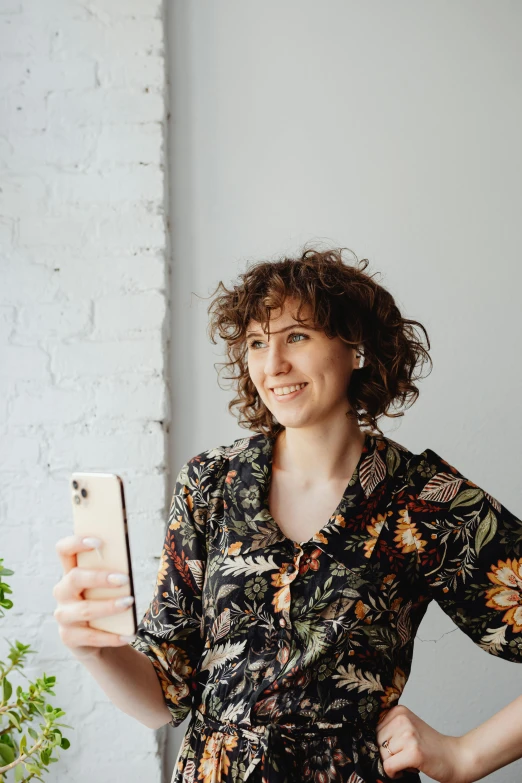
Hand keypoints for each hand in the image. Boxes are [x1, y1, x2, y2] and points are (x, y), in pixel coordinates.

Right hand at [53, 535, 134, 659]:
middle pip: (75, 578)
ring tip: (129, 603)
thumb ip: (111, 570)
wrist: (94, 638)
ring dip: (109, 606)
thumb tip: (128, 557)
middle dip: (100, 577)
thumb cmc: (103, 601)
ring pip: (85, 609)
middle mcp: (63, 591)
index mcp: (70, 572)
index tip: (98, 541)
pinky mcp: (69, 637)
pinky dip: (113, 636)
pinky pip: (92, 636)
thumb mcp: (105, 585)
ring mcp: (64, 615)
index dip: (76, 542)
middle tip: (125, 579)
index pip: (64, 550)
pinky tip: (129, 634)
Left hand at [376, 704, 473, 782]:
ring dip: (393, 763)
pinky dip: (394, 773)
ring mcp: (408, 735)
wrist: (456, 758)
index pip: (373, 730)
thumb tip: (363, 739)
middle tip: (405, 755)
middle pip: (376, 743)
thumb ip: (389, 729)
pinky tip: (407, 769)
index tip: (397, 747)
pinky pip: (388, 766)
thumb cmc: (430, 747)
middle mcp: (402, 719)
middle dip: (387, 754)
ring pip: (382, 756)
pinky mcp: (413, 752)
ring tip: (410, 760)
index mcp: (399, 711)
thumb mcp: (408, 729)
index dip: (383, 743)